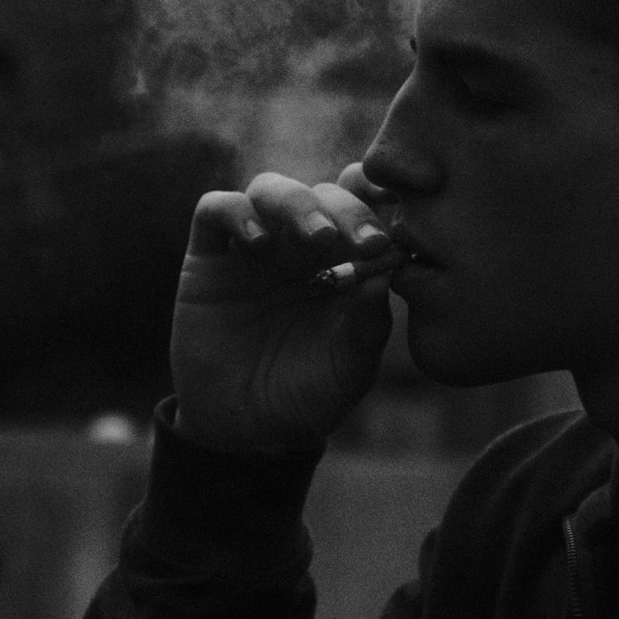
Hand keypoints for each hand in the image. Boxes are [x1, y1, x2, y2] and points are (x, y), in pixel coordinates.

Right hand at [170, 167, 397, 453]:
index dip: (383, 196)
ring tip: (317, 239)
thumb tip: (386, 275)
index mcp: (346, 259)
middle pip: (326, 193)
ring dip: (298, 204)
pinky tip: (258, 244)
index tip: (408, 209)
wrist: (245, 429)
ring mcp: (255, 245)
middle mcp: (301, 244)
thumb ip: (368, 326)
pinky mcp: (209, 254)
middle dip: (350, 209)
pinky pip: (216, 208)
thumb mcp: (349, 369)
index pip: (366, 204)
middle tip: (367, 243)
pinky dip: (237, 213)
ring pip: (273, 188)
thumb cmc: (308, 395)